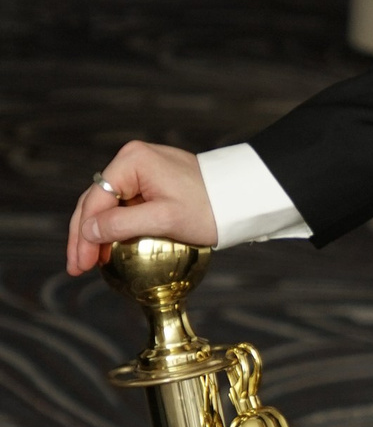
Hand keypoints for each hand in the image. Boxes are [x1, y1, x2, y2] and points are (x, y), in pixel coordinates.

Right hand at [67, 143, 215, 276]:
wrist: (242, 197)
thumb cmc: (209, 207)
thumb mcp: (165, 219)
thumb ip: (122, 225)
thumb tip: (87, 231)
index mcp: (131, 161)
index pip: (95, 201)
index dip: (82, 235)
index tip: (79, 264)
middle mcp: (131, 159)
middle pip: (96, 201)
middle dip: (84, 236)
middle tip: (77, 267)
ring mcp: (141, 169)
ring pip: (108, 205)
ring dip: (97, 233)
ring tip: (89, 262)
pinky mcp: (152, 181)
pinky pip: (125, 205)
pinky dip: (115, 227)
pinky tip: (109, 249)